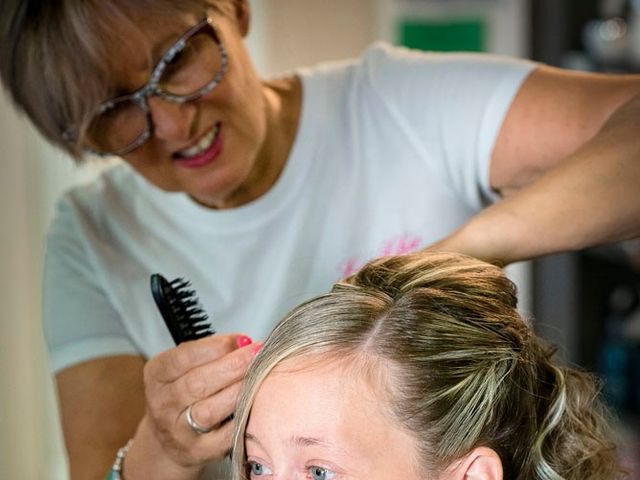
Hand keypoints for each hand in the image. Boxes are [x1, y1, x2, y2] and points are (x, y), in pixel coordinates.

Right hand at [132, 334, 257, 476]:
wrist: (169, 440)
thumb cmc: (184, 394)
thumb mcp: (185, 367)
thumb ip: (210, 351)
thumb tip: (242, 342)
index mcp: (157, 376)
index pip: (182, 358)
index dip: (214, 347)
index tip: (240, 340)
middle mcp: (163, 404)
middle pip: (197, 383)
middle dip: (232, 365)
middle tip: (257, 353)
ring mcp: (178, 431)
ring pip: (209, 410)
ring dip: (237, 391)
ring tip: (257, 376)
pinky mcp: (198, 451)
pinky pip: (224, 435)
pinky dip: (241, 418)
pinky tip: (254, 403)